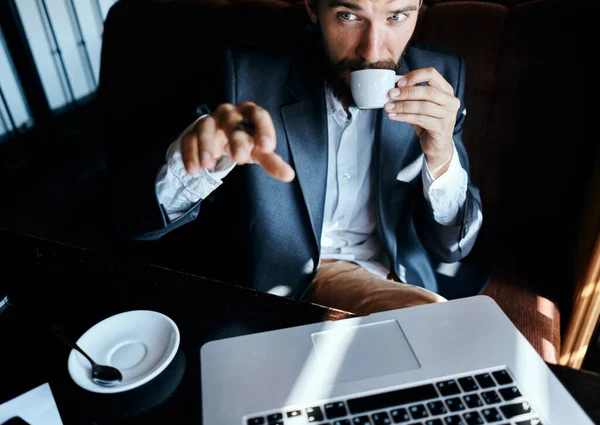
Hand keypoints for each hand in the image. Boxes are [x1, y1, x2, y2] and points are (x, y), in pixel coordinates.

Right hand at [180, 102, 294, 181]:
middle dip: (235, 138)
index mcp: (249, 113)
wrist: (217, 138)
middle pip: (231, 120)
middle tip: (240, 158)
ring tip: (208, 165)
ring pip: (206, 126)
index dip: (264, 129)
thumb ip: (272, 162)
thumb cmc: (243, 141)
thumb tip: (289, 175)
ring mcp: (209, 121)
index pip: (259, 115)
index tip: (267, 147)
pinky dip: (190, 154)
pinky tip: (194, 170)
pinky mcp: (192, 131)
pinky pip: (189, 139)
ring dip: (206, 145)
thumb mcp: (257, 151)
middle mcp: (229, 113)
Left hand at [385, 68, 458, 177]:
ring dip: (403, 106)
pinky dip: (404, 117)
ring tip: (388, 107)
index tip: (399, 82)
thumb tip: (393, 88)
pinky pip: (420, 119)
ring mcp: (448, 115)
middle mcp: (450, 101)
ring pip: (423, 106)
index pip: (432, 74)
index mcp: (446, 90)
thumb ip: (412, 96)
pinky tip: (393, 116)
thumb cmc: (428, 122)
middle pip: (428, 91)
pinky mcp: (441, 127)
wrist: (437, 146)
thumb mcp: (422, 106)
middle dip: (407, 92)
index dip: (414, 76)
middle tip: (390, 94)